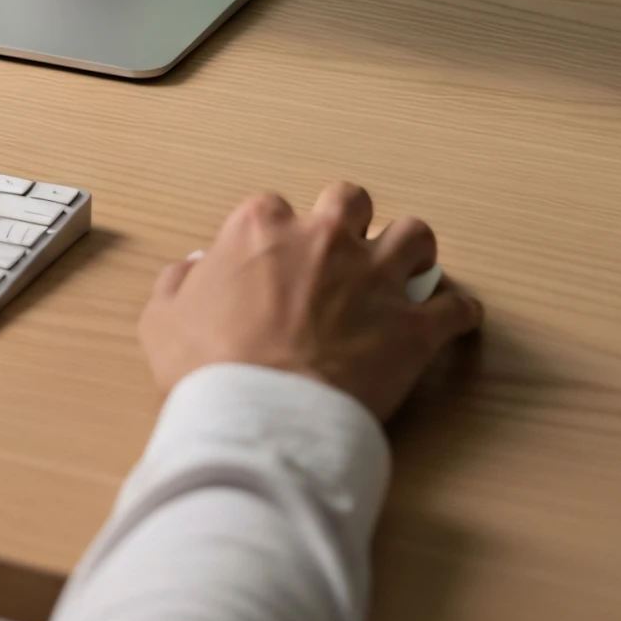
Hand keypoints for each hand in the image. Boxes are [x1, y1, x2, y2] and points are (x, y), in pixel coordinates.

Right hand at [139, 182, 483, 420]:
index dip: (275, 235)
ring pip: (415, 236)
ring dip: (412, 251)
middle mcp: (324, 239)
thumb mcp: (163, 319)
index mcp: (262, 229)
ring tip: (407, 271)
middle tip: (346, 251)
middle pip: (351, 201)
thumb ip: (179, 284)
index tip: (276, 262)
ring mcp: (374, 279)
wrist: (262, 419)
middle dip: (351, 220)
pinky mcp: (413, 327)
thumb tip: (193, 271)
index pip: (272, 208)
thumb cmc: (208, 370)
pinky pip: (456, 308)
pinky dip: (458, 313)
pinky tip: (455, 320)